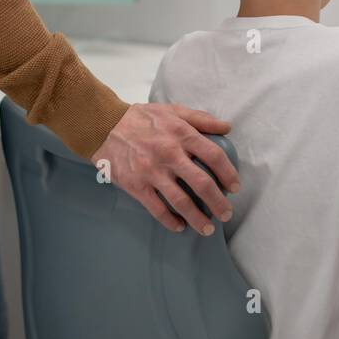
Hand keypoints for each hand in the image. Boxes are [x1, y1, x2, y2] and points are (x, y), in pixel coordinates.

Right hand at [89, 103, 239, 234]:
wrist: (105, 126)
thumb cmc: (142, 118)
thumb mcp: (173, 110)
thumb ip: (201, 119)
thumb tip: (227, 127)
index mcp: (181, 134)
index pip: (213, 155)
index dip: (228, 173)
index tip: (234, 186)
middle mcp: (169, 154)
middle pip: (201, 183)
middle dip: (218, 202)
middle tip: (226, 214)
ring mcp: (152, 172)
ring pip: (181, 201)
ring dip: (197, 218)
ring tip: (207, 228)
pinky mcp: (136, 186)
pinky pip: (157, 209)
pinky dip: (170, 221)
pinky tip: (179, 226)